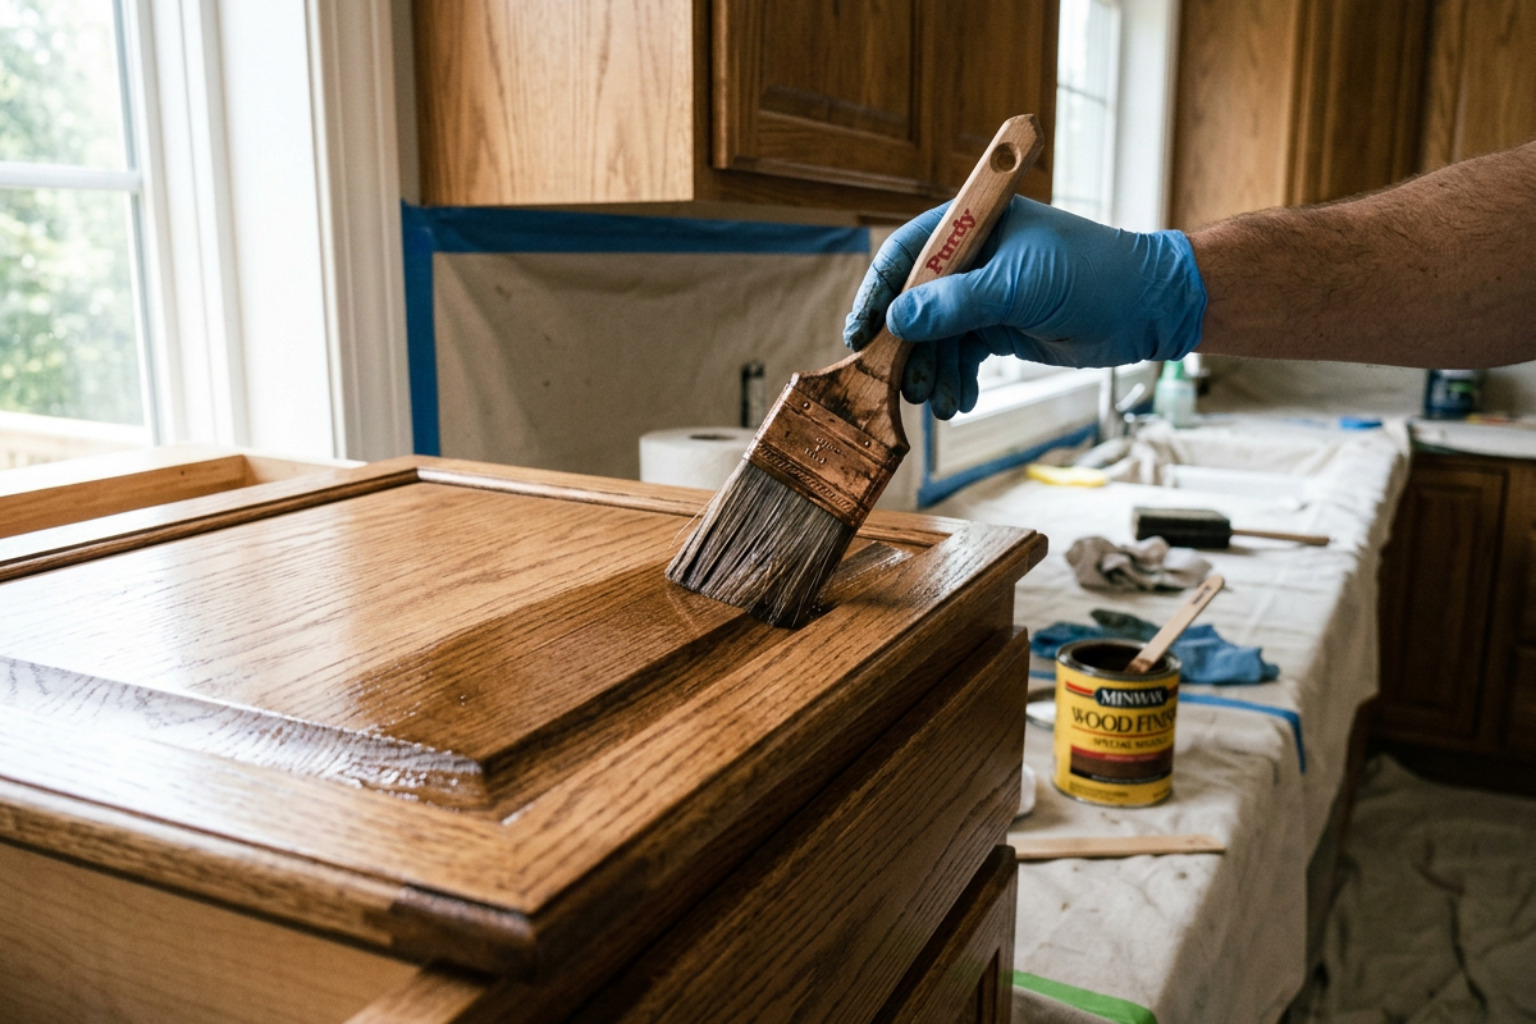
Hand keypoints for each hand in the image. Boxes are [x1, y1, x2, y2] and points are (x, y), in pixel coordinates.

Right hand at [843, 197, 1206, 418]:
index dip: (879, 292)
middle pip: (915, 301)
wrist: (1148, 308)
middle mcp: (973, 258)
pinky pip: (961, 355)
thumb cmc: (1091, 276)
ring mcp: (986, 294)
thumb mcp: (1018, 287)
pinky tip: (958, 403)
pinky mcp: (1000, 326)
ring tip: (937, 403)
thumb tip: (896, 322)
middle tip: (899, 384)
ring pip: (936, 336)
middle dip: (906, 346)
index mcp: (974, 225)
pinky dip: (956, 380)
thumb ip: (954, 304)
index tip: (861, 333)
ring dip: (931, 371)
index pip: (907, 254)